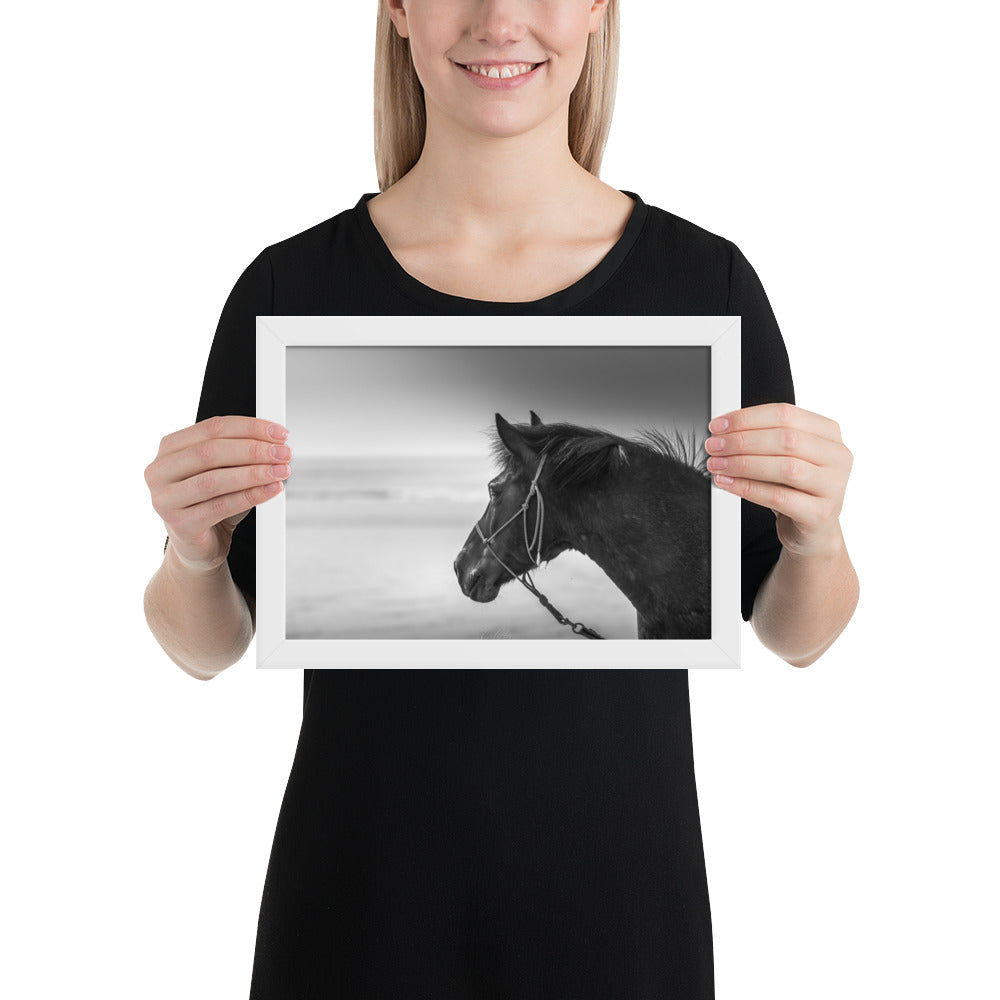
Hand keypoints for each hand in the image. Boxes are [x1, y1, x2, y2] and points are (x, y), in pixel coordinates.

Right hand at [145, 416, 291, 573]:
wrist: (198, 545)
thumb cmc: (211, 503)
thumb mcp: (224, 472)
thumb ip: (241, 453)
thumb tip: (275, 443)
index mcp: (170, 449)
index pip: (212, 428)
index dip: (250, 427)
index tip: (279, 433)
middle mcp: (160, 471)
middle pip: (211, 452)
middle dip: (254, 450)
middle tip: (283, 453)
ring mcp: (165, 499)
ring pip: (215, 480)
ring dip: (254, 473)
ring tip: (281, 471)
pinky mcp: (179, 525)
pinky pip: (220, 507)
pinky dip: (250, 496)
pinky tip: (271, 490)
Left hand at [704, 402, 852, 558]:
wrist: (813, 530)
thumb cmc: (796, 489)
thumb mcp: (783, 457)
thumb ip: (762, 439)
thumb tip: (723, 431)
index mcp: (828, 433)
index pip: (785, 414)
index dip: (747, 418)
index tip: (718, 425)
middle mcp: (837, 456)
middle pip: (786, 439)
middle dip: (742, 441)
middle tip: (714, 446)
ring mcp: (833, 486)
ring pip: (785, 467)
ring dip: (743, 464)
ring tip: (717, 465)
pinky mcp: (821, 514)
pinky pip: (779, 497)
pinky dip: (748, 488)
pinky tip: (728, 484)